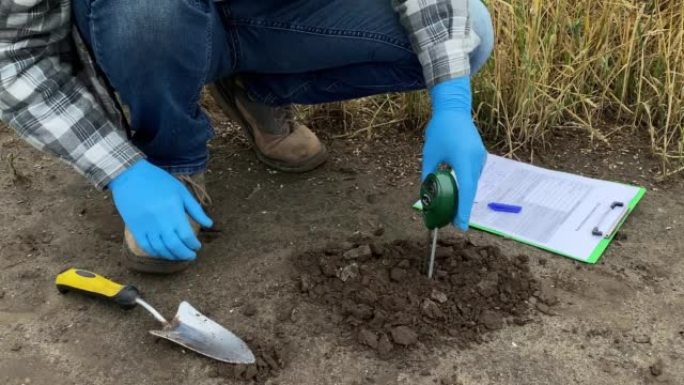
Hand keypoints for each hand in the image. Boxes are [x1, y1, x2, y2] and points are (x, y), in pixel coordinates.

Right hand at [108, 160, 212, 259]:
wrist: (130, 176)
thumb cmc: (158, 181)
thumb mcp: (181, 191)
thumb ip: (195, 210)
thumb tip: (209, 224)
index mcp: (173, 212)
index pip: (186, 236)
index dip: (193, 244)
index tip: (197, 246)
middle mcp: (160, 222)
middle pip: (175, 246)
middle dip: (185, 254)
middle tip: (191, 256)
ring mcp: (146, 227)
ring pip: (160, 249)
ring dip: (172, 256)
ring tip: (179, 256)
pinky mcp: (135, 229)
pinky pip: (146, 246)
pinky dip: (156, 253)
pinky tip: (163, 253)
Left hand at [422, 76, 486, 230]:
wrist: (454, 109)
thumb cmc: (439, 131)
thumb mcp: (429, 154)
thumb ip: (428, 174)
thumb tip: (425, 193)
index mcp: (463, 159)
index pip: (465, 190)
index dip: (464, 210)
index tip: (462, 226)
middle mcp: (475, 160)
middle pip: (470, 189)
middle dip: (463, 207)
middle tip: (455, 222)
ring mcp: (480, 158)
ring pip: (472, 182)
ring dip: (464, 195)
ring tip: (454, 210)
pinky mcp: (480, 156)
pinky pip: (473, 175)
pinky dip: (466, 184)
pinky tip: (457, 190)